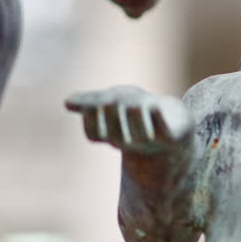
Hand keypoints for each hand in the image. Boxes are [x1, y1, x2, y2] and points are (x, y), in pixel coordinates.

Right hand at [65, 86, 192, 154]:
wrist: (175, 122)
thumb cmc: (138, 110)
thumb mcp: (114, 100)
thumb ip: (92, 102)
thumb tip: (66, 102)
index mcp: (113, 135)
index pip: (94, 134)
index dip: (91, 119)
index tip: (95, 102)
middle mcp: (130, 142)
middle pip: (116, 135)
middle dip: (114, 114)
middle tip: (114, 99)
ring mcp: (152, 142)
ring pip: (140, 135)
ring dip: (136, 116)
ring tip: (136, 103)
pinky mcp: (173, 137)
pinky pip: (164, 131)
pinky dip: (158, 118)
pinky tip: (156, 105)